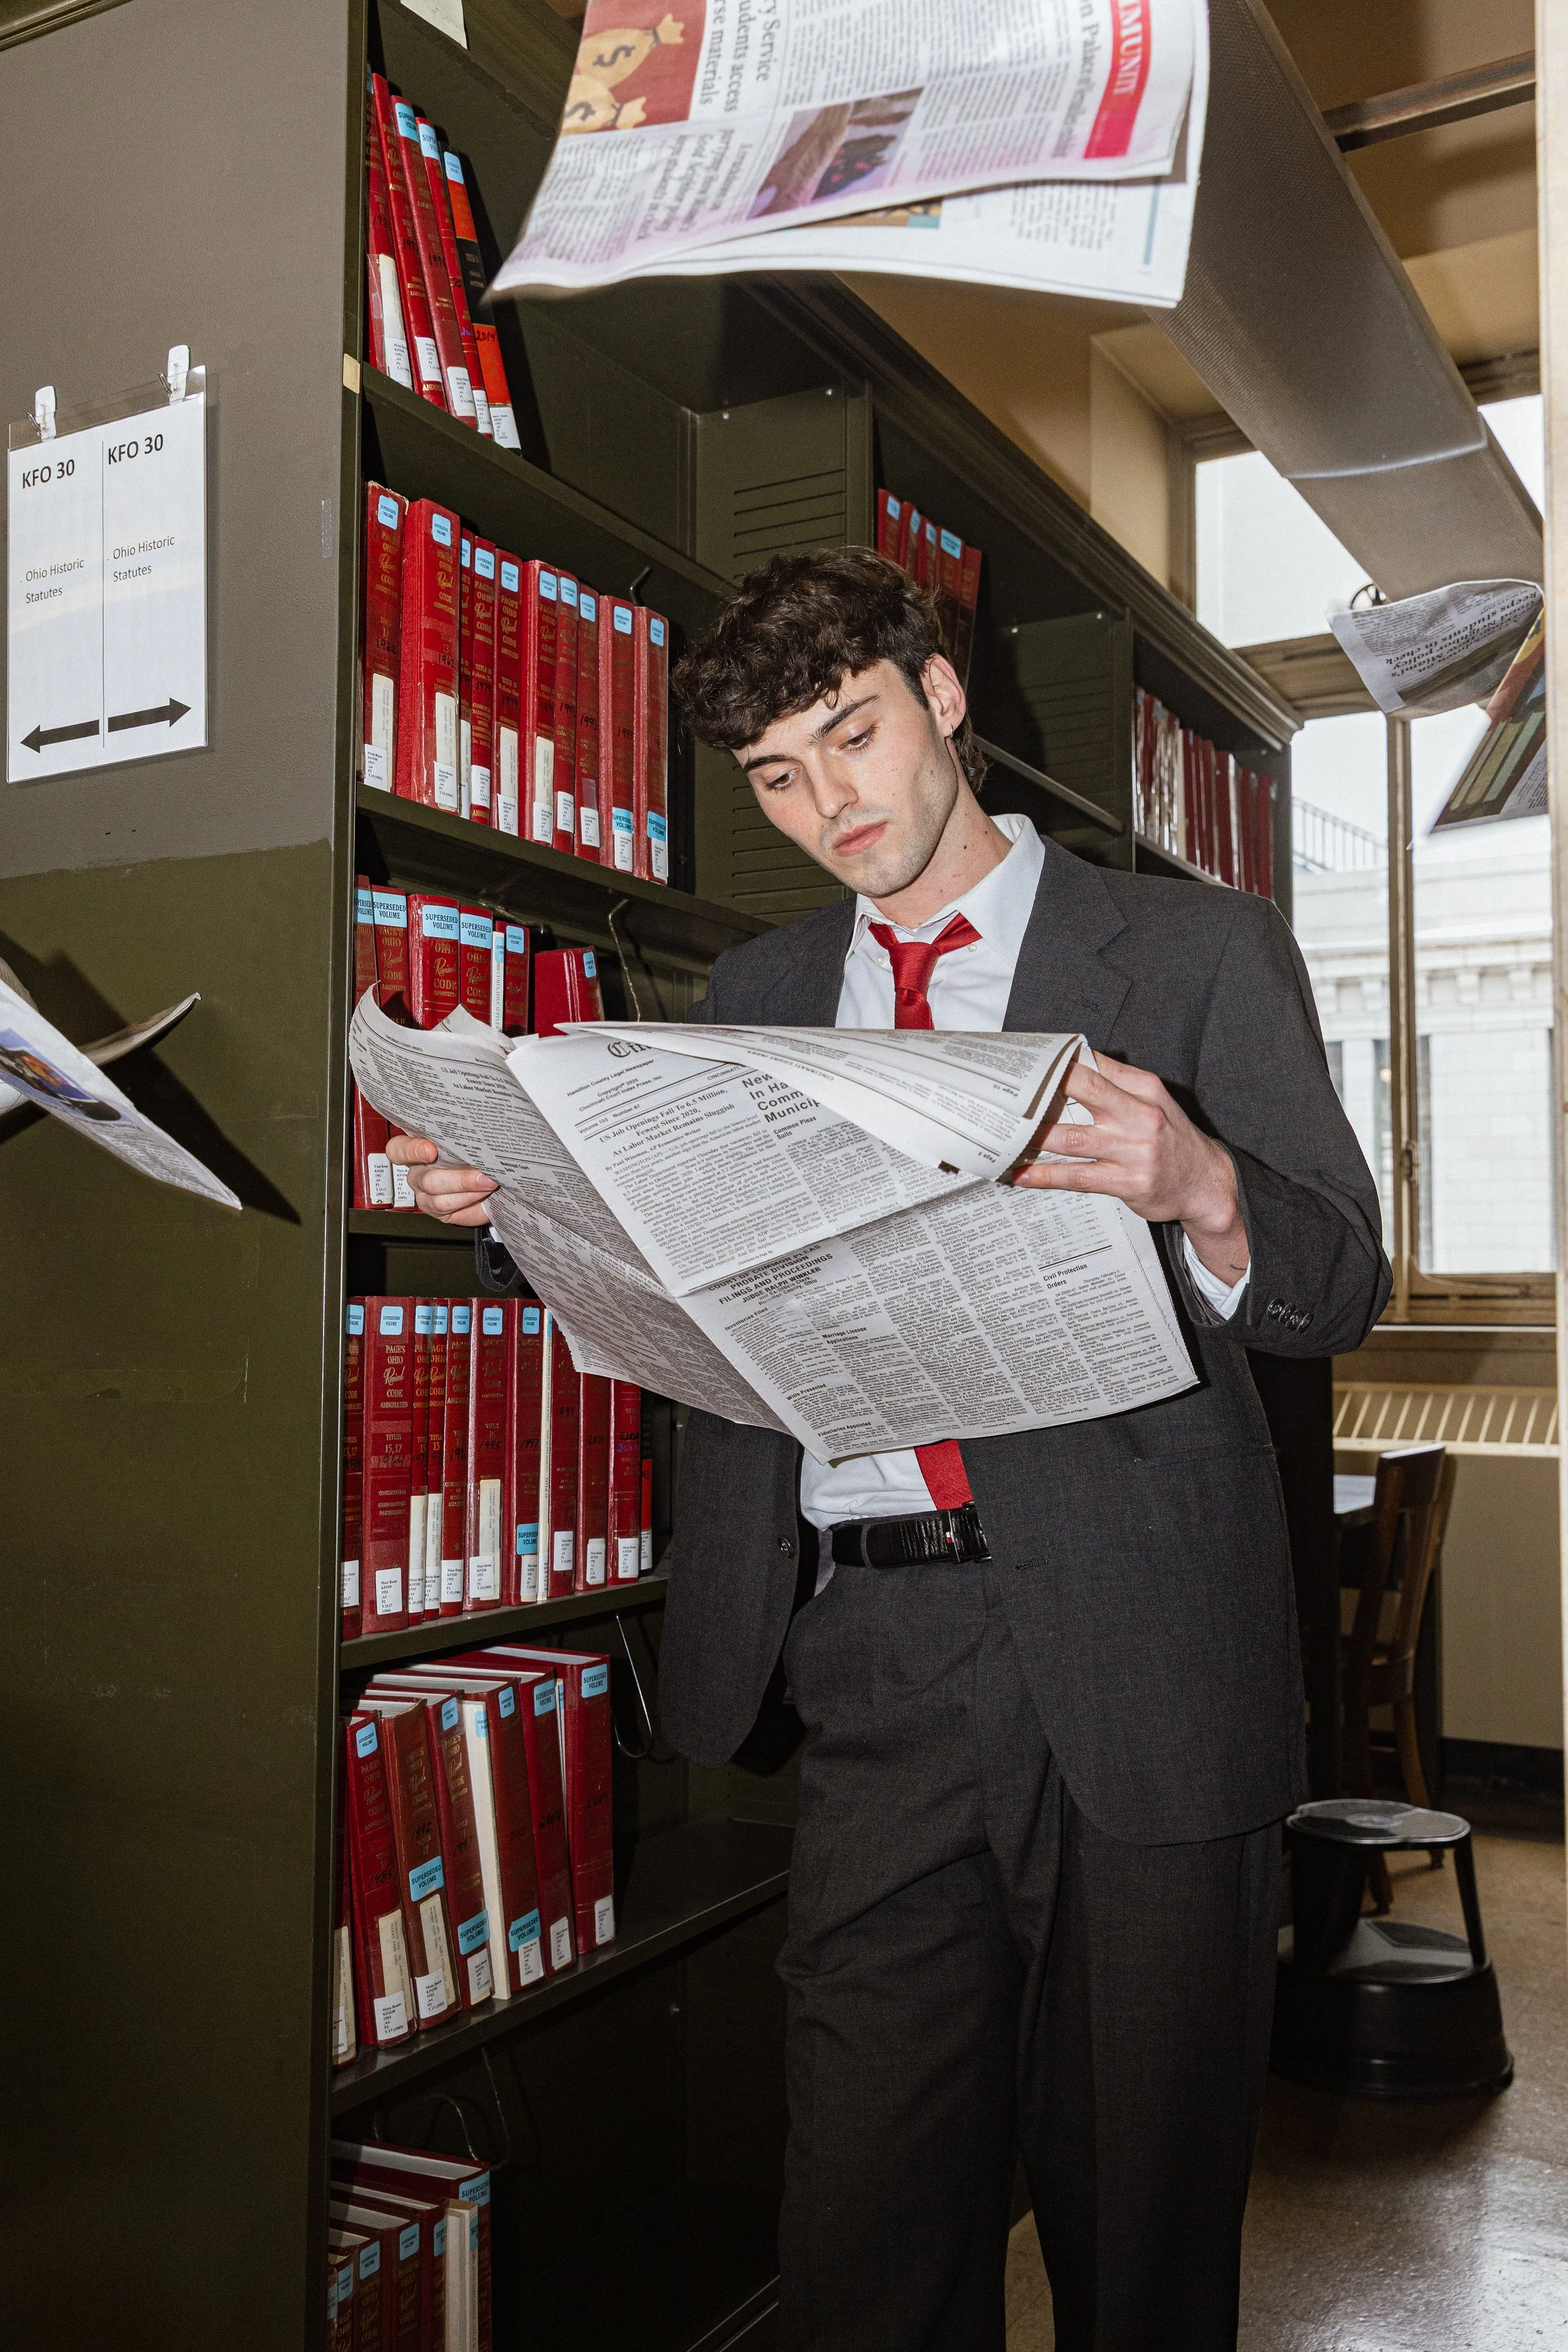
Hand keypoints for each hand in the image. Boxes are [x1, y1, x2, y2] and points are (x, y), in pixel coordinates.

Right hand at [385, 1133, 497, 1227]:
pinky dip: (468, 1197)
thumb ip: (463, 1138)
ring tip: (489, 1181)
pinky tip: (483, 1191)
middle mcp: (417, 1171)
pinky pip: (445, 1206)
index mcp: (418, 1147)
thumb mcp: (467, 1143)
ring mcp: (423, 1192)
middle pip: (424, 1178)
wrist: (490, 1181)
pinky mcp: (434, 1209)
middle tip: (480, 1171)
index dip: (411, 1150)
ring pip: (436, 1194)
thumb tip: (479, 1134)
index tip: (431, 1150)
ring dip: (467, 1187)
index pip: (398, 1149)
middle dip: (457, 1177)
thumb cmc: (475, 1157)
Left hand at [1014, 1051, 1249, 1284]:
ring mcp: (1133, 1151)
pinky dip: (1045, 1175)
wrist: (1205, 1185)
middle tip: (1008, 1088)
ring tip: (1003, 1134)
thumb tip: (1076, 1061)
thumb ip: (1118, 1082)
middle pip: (1084, 1090)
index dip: (1059, 1060)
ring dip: (1034, 1136)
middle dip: (1044, 1087)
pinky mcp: (1126, 1182)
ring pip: (1072, 1138)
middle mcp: (1140, 1116)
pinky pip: (1077, 1176)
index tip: (1028, 1060)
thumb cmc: (1172, 1139)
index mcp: (1145, 1089)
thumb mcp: (1154, 1101)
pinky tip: (1021, 1173)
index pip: (1096, 1065)